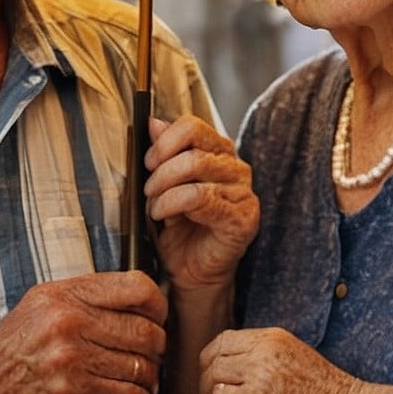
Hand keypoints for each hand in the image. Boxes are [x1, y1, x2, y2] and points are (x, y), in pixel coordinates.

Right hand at [0, 271, 167, 393]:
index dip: (158, 305)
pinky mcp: (71, 393)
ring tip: (144, 381)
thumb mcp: (36, 309)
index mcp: (61, 294)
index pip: (135, 287)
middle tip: (154, 357)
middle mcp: (68, 321)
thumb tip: (134, 304)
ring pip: (140, 365)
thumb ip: (80, 301)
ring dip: (149, 377)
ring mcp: (70, 357)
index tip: (158, 319)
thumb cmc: (5, 354)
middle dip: (158, 347)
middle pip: (144, 330)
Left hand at [144, 115, 256, 291]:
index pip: (194, 127)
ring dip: (165, 188)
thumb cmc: (180, 229)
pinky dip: (174, 204)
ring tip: (155, 206)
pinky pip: (201, 198)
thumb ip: (164, 153)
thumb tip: (154, 122)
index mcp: (219, 153)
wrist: (191, 271)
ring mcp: (243, 193)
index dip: (165, 141)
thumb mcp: (164, 186)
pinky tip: (165, 216)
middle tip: (149, 189)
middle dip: (162, 169)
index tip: (148, 161)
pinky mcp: (243, 218)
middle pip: (193, 150)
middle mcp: (237, 168)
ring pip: (197, 169)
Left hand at [201, 327, 363, 393]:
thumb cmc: (324, 387)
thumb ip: (260, 349)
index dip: (213, 358)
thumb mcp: (292, 351)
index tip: (214, 371)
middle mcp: (261, 359)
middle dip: (219, 385)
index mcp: (270, 339)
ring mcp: (258, 387)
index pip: (222, 341)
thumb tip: (224, 356)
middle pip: (216, 367)